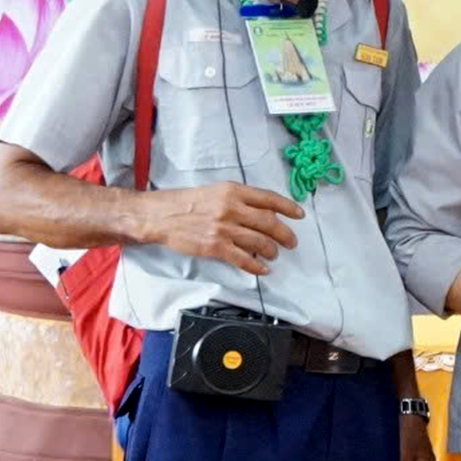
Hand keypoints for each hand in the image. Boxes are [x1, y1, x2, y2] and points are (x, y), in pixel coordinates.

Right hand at [145, 182, 304, 274]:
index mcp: (234, 191)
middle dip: (285, 234)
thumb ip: (240, 199)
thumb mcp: (217, 191)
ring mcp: (224, 228)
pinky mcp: (214, 247)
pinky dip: (256, 266)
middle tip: (291, 242)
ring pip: (259, 241)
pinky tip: (262, 269)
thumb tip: (265, 212)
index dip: (288, 207)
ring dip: (271, 250)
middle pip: (269, 222)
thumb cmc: (189, 202)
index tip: (300, 215)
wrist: (160, 215)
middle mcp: (232, 208)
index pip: (269, 198)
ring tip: (274, 254)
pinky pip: (242, 258)